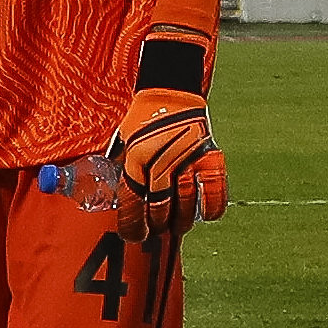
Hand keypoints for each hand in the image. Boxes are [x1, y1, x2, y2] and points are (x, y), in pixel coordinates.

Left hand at [113, 83, 230, 226]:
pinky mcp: (208, 156)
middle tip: (154, 230)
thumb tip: (113, 196)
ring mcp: (187, 161)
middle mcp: (161, 163)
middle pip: (159, 209)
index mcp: (135, 159)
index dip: (132, 225)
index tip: (133, 235)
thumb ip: (122, 169)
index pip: (132, 203)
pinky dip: (211, 208)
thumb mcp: (123, 142)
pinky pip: (214, 192)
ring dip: (179, 222)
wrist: (170, 91)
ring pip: (184, 206)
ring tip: (176, 226)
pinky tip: (204, 215)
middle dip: (155, 226)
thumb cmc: (142, 118)